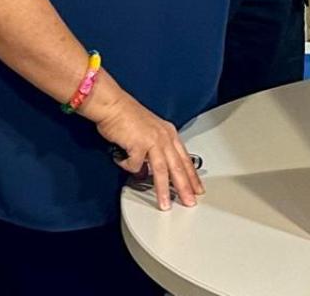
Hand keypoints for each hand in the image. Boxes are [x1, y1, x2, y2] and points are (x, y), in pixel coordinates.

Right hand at [92, 89, 203, 210]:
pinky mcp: (138, 144)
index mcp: (169, 133)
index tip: (197, 189)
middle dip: (185, 187)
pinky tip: (121, 158)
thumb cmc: (126, 116)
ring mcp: (152, 140)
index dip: (192, 176)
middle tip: (190, 202)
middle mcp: (164, 137)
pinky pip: (134, 166)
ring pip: (161, 171)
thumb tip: (148, 173)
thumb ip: (152, 153)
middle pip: (178, 167)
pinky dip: (128, 166)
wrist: (112, 104)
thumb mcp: (148, 132)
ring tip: (165, 204)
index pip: (185, 158)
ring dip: (163, 190)